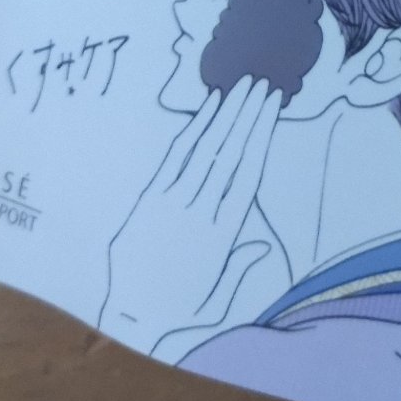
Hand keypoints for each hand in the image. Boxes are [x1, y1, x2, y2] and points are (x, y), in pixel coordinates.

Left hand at [100, 76, 286, 355]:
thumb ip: (240, 268)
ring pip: (204, 150)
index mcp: (222, 236)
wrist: (128, 317)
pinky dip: (192, 131)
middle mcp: (199, 213)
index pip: (248, 174)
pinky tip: (207, 110)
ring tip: (240, 87)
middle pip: (229, 154)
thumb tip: (266, 244)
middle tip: (262, 83)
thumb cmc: (178, 313)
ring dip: (224, 116)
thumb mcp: (217, 303)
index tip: (272, 107)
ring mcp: (172, 203)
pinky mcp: (149, 199)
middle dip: (247, 116)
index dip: (261, 136)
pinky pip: (175, 158)